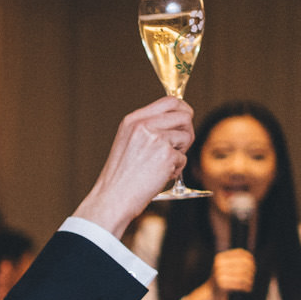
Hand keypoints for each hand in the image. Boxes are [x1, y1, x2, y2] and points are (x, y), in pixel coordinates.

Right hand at [72, 97, 195, 236]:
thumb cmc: (121, 175)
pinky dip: (176, 169)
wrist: (113, 197)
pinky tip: (160, 176)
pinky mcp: (166, 155)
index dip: (183, 109)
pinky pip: (184, 158)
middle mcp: (143, 126)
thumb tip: (179, 121)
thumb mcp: (128, 142)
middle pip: (184, 116)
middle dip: (187, 131)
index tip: (184, 121)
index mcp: (133, 120)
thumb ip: (149, 128)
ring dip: (181, 152)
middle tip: (178, 146)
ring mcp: (155, 139)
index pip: (170, 101)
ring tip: (163, 164)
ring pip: (187, 136)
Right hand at [209, 248, 255, 299]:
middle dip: (251, 270)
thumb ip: (235, 260)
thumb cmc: (221, 279)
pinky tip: (247, 289)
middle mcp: (219, 265)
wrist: (209, 293)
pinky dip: (247, 287)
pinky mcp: (222, 285)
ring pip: (244, 275)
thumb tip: (251, 257)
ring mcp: (219, 274)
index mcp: (220, 258)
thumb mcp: (224, 266)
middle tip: (252, 276)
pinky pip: (240, 284)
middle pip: (244, 264)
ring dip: (250, 280)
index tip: (253, 265)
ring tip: (250, 283)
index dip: (250, 259)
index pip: (241, 253)